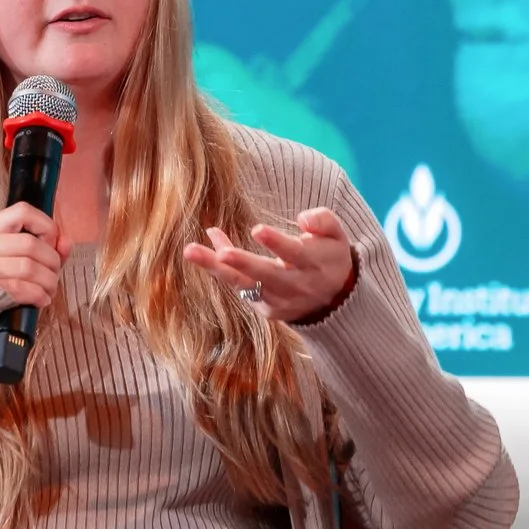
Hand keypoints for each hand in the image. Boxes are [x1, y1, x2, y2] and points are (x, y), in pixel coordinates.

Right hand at [0, 202, 71, 309]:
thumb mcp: (7, 254)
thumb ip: (42, 246)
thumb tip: (66, 242)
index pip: (22, 212)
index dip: (45, 226)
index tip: (50, 243)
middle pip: (30, 245)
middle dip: (52, 261)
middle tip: (54, 272)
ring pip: (28, 268)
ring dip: (49, 281)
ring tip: (50, 288)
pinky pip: (21, 289)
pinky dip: (39, 295)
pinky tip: (41, 299)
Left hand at [182, 208, 354, 322]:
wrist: (336, 301)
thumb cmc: (329, 257)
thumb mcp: (338, 235)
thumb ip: (323, 221)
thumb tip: (303, 219)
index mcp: (314, 264)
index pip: (295, 254)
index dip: (277, 243)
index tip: (258, 230)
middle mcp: (296, 286)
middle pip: (266, 275)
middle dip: (244, 263)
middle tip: (223, 253)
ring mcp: (279, 300)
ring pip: (244, 284)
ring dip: (216, 268)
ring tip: (191, 251)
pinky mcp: (265, 309)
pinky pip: (239, 287)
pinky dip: (220, 269)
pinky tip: (200, 252)